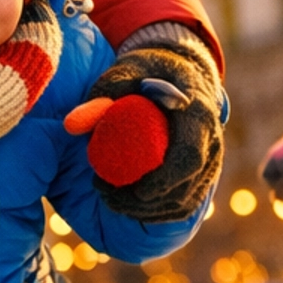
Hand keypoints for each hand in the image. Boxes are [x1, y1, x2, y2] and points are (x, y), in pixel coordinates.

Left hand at [81, 42, 222, 223]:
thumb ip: (100, 95)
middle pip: (187, 187)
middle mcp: (211, 140)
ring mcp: (211, 160)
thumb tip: (71, 125)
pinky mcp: (202, 173)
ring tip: (111, 198)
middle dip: (146, 202)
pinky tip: (128, 204)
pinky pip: (184, 203)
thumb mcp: (123, 73)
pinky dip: (157, 212)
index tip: (136, 191)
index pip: (189, 156)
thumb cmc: (148, 70)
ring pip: (186, 202)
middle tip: (107, 195)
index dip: (165, 180)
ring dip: (149, 211)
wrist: (181, 71)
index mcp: (197, 113)